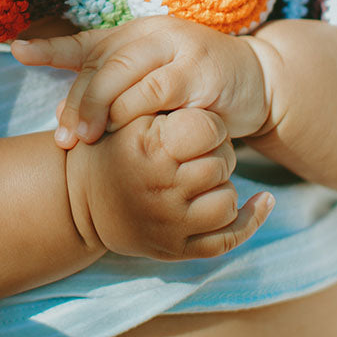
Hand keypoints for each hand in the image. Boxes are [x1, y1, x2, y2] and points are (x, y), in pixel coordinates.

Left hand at [12, 16, 270, 147]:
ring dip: (109, 114)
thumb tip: (51, 98)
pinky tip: (137, 136)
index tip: (17, 50)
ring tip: (94, 141)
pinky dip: (144, 118)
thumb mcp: (146, 76)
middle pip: (104, 67)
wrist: (256, 80)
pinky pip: (163, 97)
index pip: (84, 43)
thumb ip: (104, 83)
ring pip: (130, 82)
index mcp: (132, 34)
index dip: (50, 48)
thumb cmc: (189, 82)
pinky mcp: (202, 72)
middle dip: (81, 104)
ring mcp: (179, 49)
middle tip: (67, 138)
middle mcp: (152, 34)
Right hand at [66, 108, 273, 259]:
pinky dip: (250, 219)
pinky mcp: (176, 249)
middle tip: (199, 151)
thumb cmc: (107, 149)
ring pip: (226, 201)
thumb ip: (157, 101)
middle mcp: (160, 188)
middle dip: (216, 154)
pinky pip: (229, 238)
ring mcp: (170, 223)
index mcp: (148, 149)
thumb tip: (201, 87)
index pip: (206, 129)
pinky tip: (260, 201)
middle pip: (219, 165)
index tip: (196, 125)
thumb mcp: (124, 117)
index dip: (209, 125)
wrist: (75, 200)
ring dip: (222, 186)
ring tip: (205, 177)